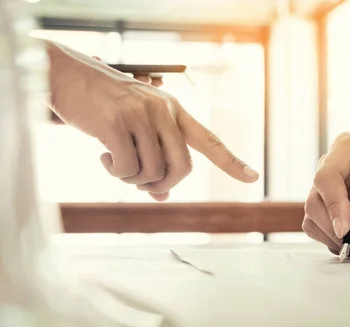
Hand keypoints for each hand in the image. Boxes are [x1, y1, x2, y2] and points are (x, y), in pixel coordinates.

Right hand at [49, 43, 257, 200]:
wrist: (68, 76)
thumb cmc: (105, 106)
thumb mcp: (135, 128)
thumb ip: (152, 158)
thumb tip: (161, 198)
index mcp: (175, 111)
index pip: (209, 140)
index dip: (232, 162)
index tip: (254, 178)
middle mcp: (164, 112)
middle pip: (182, 169)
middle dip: (163, 185)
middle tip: (143, 184)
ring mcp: (141, 115)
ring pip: (153, 172)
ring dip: (134, 181)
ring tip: (117, 165)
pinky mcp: (117, 123)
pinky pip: (127, 169)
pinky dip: (116, 173)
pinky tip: (103, 156)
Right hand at [303, 133, 349, 258]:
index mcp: (346, 151)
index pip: (326, 178)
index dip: (333, 205)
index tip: (347, 229)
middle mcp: (334, 172)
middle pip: (315, 204)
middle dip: (335, 231)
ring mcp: (333, 195)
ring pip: (316, 223)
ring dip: (340, 243)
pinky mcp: (337, 215)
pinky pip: (329, 236)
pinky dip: (348, 247)